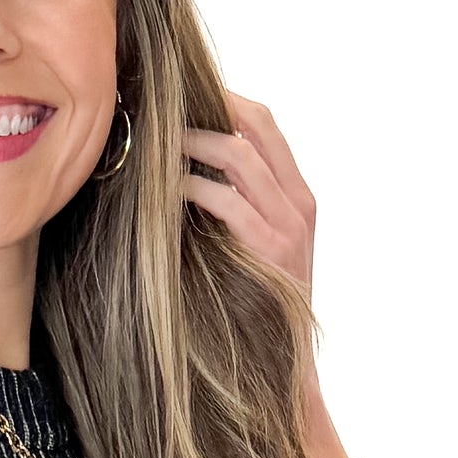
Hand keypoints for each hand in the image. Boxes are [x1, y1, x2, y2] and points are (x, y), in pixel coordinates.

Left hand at [180, 92, 317, 313]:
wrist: (286, 364)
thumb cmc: (258, 307)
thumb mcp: (256, 248)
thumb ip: (236, 208)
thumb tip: (186, 172)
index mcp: (298, 198)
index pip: (266, 125)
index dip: (228, 100)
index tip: (187, 93)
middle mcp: (299, 204)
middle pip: (257, 126)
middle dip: (210, 107)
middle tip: (166, 107)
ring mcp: (288, 225)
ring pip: (240, 156)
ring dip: (192, 143)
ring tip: (159, 146)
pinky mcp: (268, 248)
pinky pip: (226, 200)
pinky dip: (192, 187)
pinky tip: (166, 190)